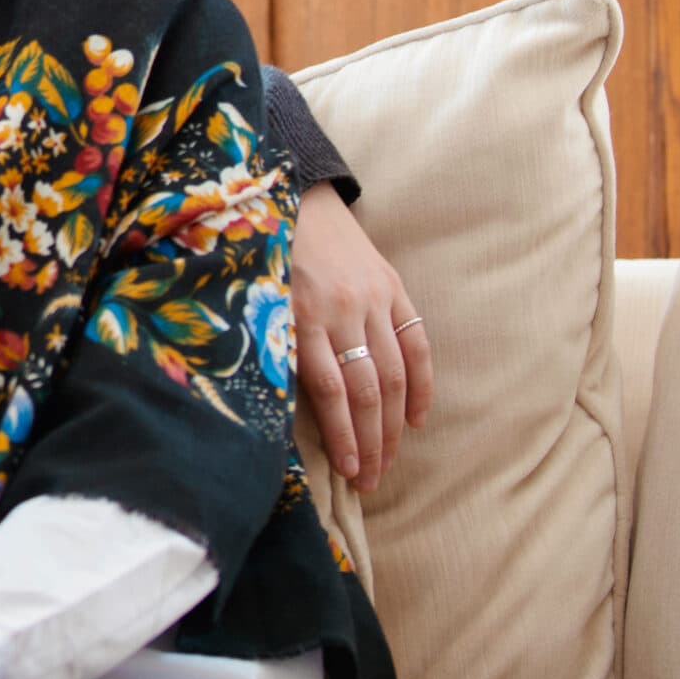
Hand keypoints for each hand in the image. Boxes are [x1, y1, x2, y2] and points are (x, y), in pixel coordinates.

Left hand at [292, 187, 432, 494]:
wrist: (295, 196)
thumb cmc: (264, 258)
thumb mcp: (257, 301)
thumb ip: (274, 347)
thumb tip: (273, 413)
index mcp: (302, 314)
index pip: (331, 390)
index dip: (343, 436)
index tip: (349, 474)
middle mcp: (343, 308)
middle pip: (367, 389)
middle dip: (371, 443)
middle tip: (370, 482)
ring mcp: (374, 298)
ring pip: (394, 374)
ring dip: (394, 426)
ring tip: (388, 462)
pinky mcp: (394, 287)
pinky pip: (416, 343)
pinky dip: (421, 385)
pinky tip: (416, 420)